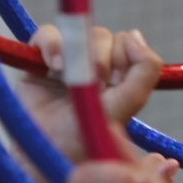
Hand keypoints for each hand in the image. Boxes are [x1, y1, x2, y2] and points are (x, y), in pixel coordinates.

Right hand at [18, 20, 160, 154]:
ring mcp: (66, 61)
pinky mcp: (38, 60)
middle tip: (96, 83)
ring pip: (78, 31)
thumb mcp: (128, 104)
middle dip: (101, 57)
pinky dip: (52, 44)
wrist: (49, 151)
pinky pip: (47, 33)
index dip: (125, 54)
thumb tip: (134, 34)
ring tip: (71, 78)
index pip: (128, 43)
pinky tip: (54, 67)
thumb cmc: (89, 135)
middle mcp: (92, 65)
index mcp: (118, 75)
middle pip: (103, 36)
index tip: (117, 79)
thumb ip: (145, 70)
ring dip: (79, 51)